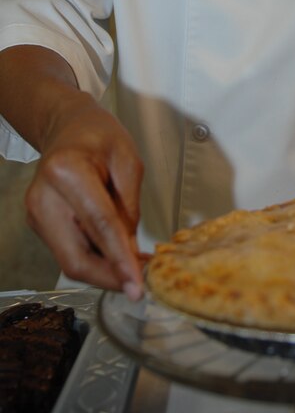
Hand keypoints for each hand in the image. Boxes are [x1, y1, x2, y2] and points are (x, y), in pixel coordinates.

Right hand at [25, 91, 144, 296]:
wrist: (68, 127)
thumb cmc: (99, 136)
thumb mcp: (128, 161)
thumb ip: (130, 208)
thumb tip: (131, 252)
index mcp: (67, 172)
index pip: (99, 225)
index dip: (120, 259)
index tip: (138, 284)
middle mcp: (44, 197)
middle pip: (75, 257)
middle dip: (109, 278)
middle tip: (138, 286)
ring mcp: (37, 214)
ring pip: (70, 261)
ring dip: (103, 272)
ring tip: (133, 270)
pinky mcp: (40, 224)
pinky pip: (69, 251)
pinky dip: (94, 259)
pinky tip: (116, 257)